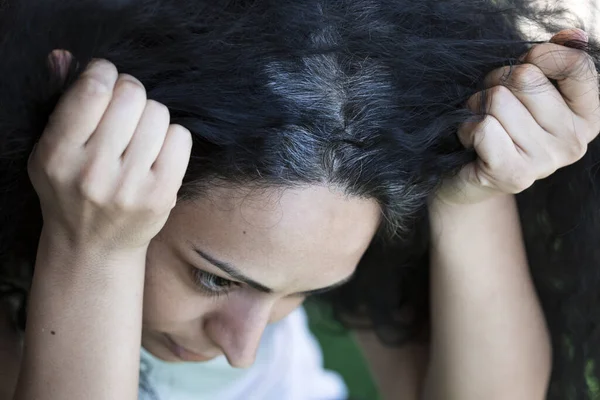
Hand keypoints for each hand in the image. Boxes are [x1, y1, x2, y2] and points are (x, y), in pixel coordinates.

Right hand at [28, 54, 191, 251]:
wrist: (93, 245)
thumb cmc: (71, 189)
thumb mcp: (50, 150)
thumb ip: (60, 104)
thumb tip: (64, 55)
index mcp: (59, 154)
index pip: (93, 91)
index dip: (104, 73)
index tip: (106, 79)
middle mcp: (94, 172)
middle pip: (132, 96)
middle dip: (130, 93)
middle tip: (125, 109)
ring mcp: (131, 186)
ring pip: (158, 113)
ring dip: (150, 116)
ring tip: (138, 135)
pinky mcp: (161, 194)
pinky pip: (180, 137)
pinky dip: (171, 136)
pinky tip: (156, 150)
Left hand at [436, 28, 599, 204]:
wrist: (471, 178)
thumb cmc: (500, 126)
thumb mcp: (528, 91)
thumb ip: (552, 60)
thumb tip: (569, 36)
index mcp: (588, 117)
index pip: (575, 64)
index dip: (537, 56)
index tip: (520, 73)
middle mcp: (574, 141)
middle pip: (525, 77)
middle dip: (496, 82)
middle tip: (491, 106)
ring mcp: (546, 161)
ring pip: (498, 100)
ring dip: (477, 106)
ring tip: (482, 125)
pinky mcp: (515, 175)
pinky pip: (482, 127)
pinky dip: (466, 128)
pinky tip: (472, 143)